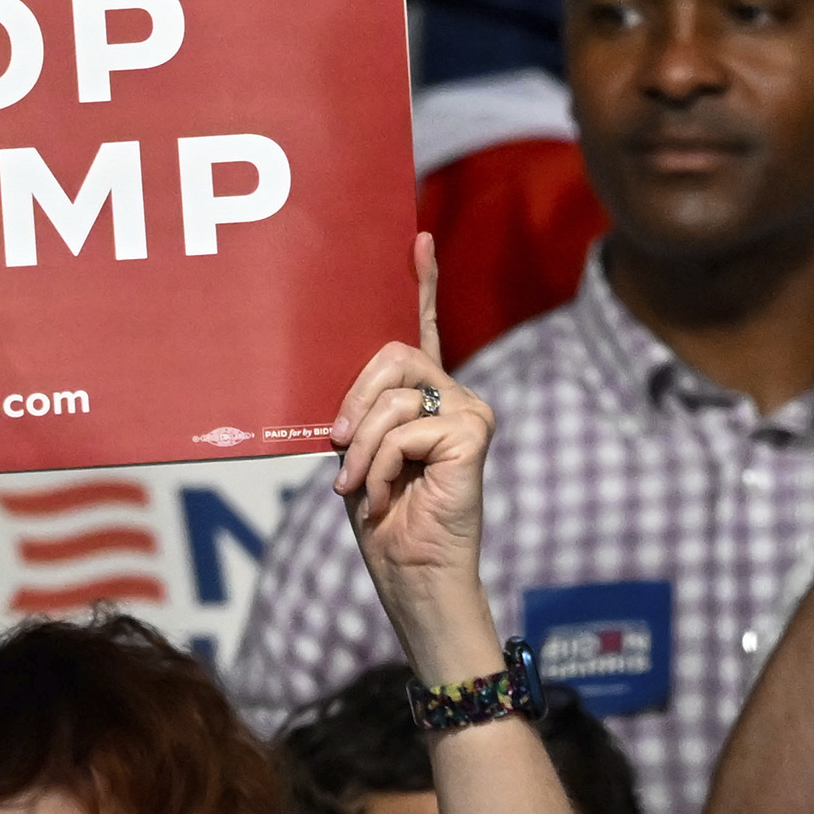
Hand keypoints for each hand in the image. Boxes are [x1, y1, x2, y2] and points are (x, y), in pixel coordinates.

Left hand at [329, 233, 497, 671]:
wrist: (412, 576)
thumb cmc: (384, 523)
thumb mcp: (359, 456)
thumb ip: (360, 413)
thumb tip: (345, 392)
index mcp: (422, 398)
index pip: (422, 328)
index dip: (420, 282)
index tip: (415, 237)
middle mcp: (453, 394)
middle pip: (391, 352)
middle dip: (353, 400)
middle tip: (338, 448)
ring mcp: (469, 410)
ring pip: (392, 394)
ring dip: (361, 448)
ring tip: (358, 487)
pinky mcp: (475, 430)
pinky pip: (405, 427)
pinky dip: (383, 464)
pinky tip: (388, 495)